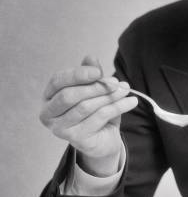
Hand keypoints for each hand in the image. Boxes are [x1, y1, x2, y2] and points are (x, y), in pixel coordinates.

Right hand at [40, 54, 137, 175]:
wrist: (104, 138)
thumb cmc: (95, 110)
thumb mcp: (94, 89)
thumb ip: (90, 73)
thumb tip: (90, 57)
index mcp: (49, 96)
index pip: (58, 81)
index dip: (78, 74)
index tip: (99, 72)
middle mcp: (49, 113)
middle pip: (69, 95)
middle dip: (95, 87)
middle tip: (116, 82)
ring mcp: (60, 128)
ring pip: (85, 107)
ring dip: (109, 96)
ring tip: (125, 90)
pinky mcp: (75, 139)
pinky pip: (98, 118)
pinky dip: (117, 107)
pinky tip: (130, 102)